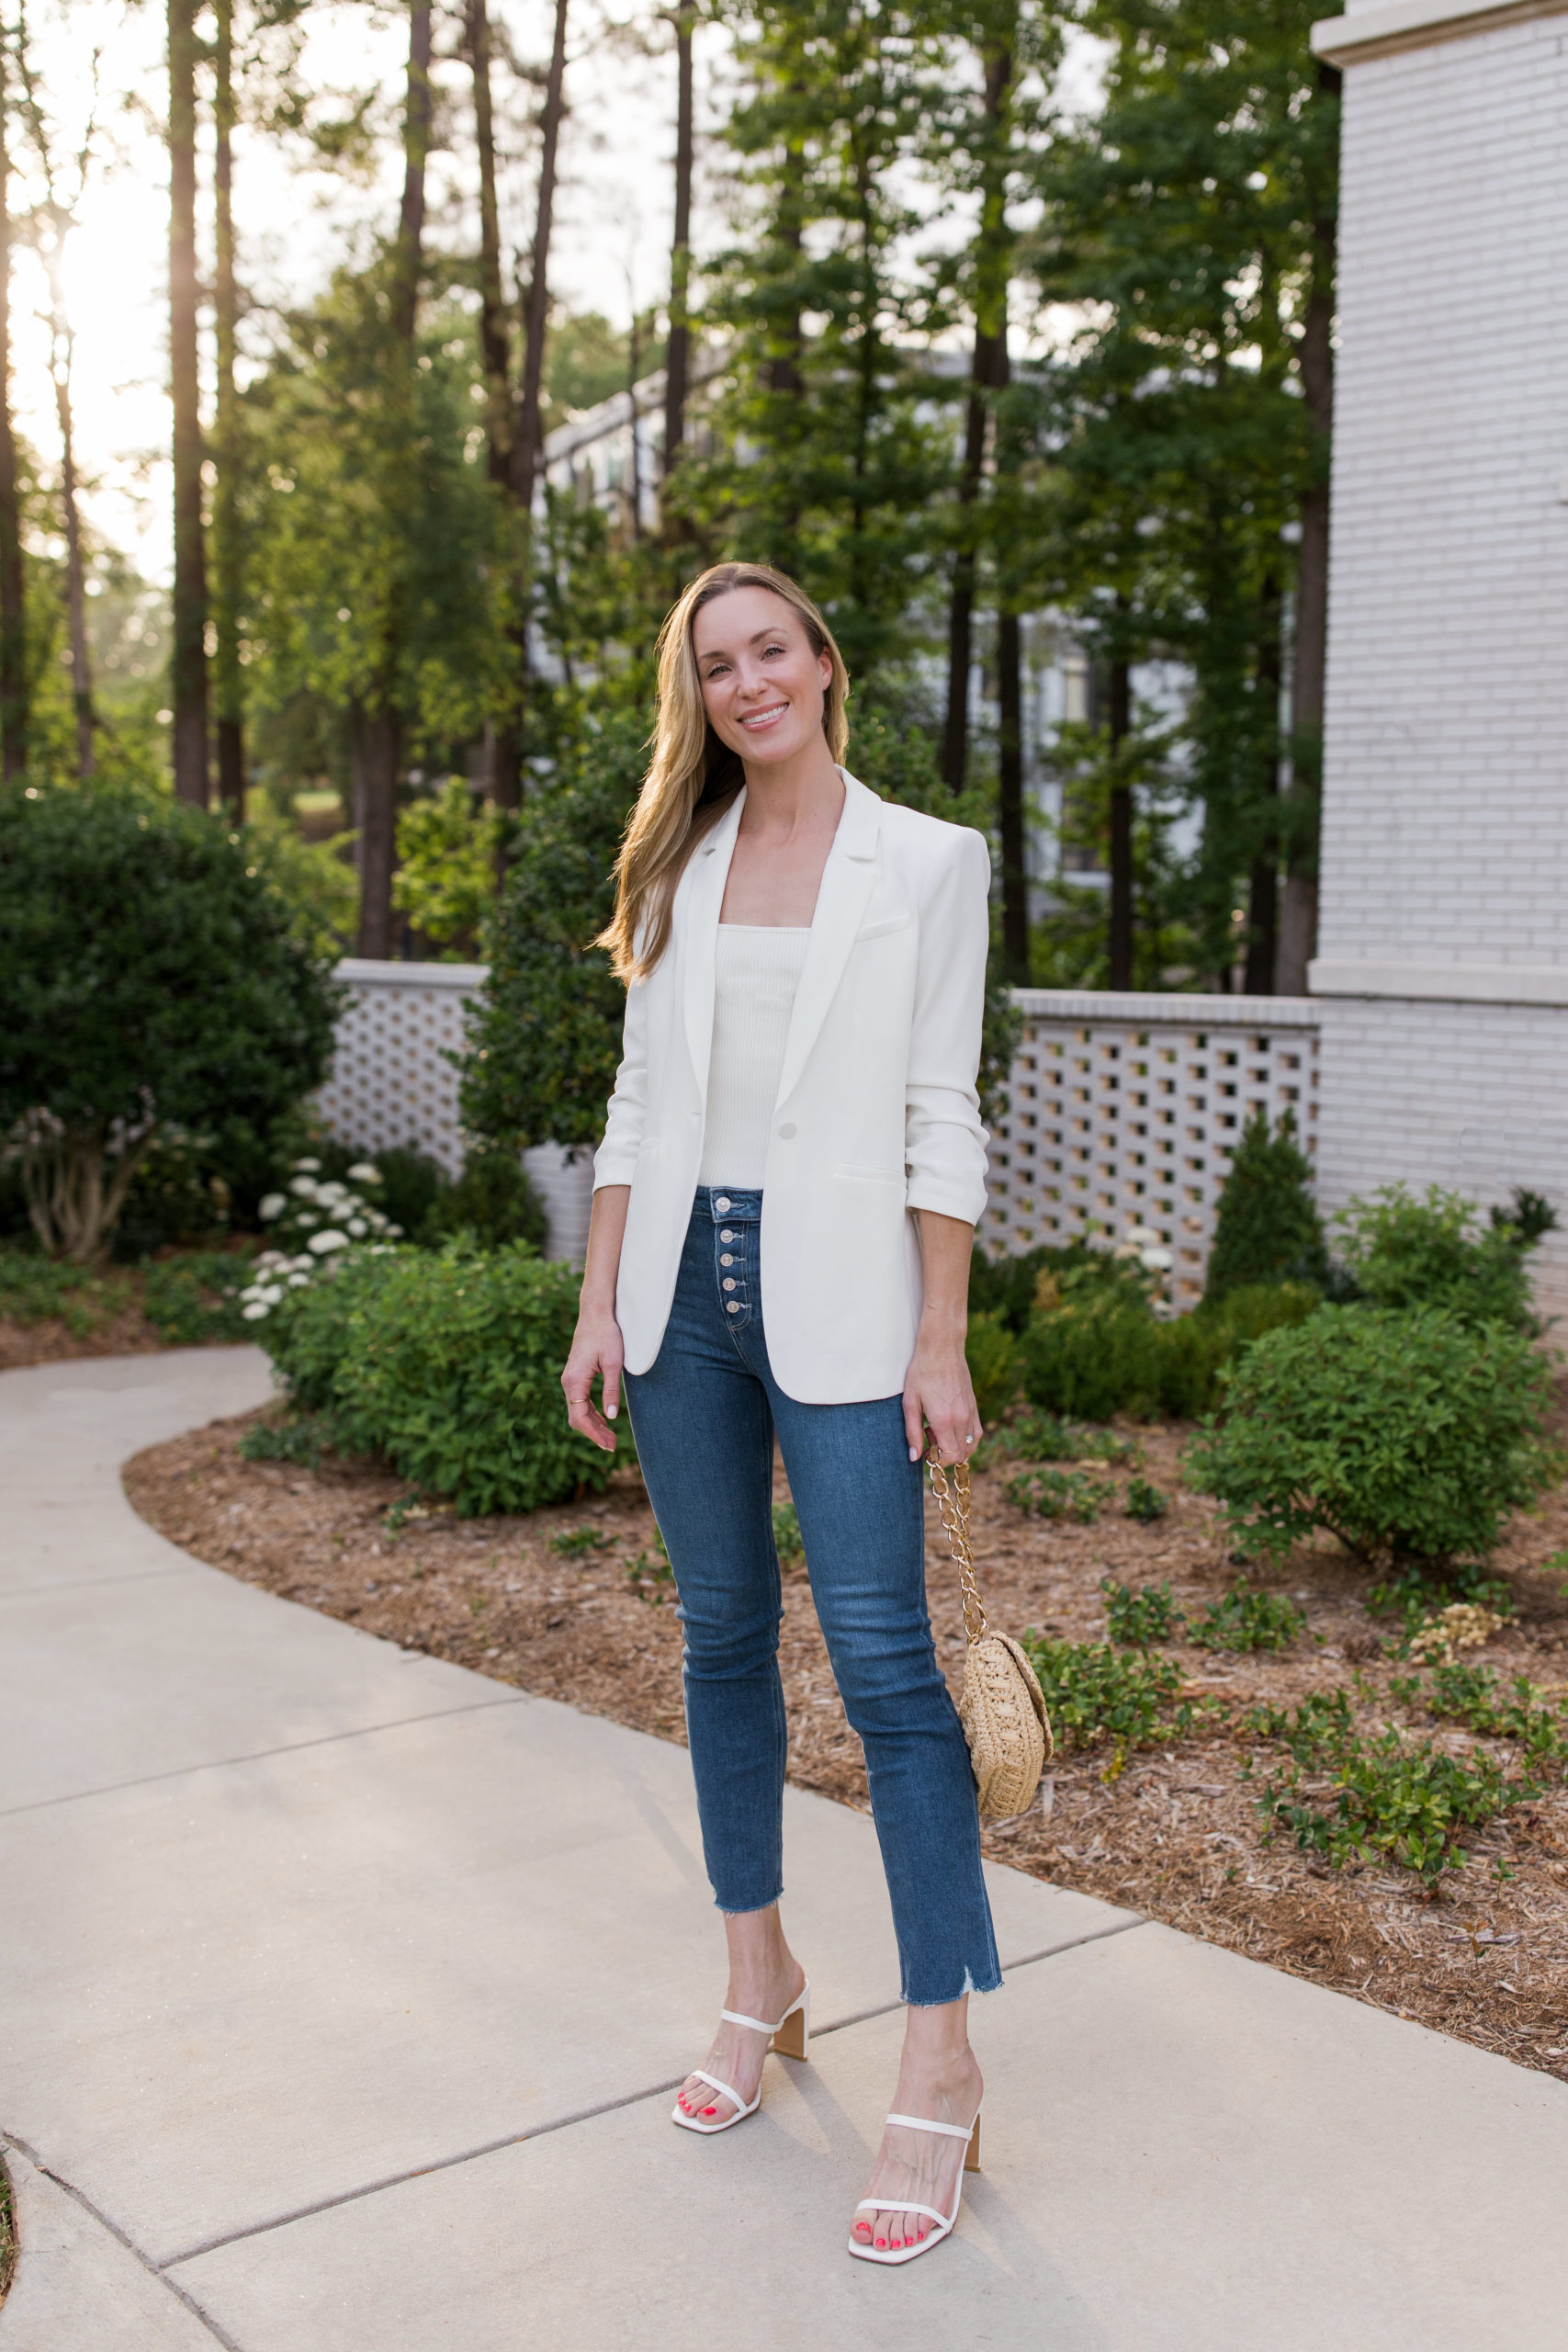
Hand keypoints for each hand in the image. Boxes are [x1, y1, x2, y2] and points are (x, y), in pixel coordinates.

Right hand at [562, 1304, 624, 1451]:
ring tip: (610, 1437)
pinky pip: (580, 1400)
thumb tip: (612, 1418)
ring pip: (578, 1410)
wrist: (595, 1313)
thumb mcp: (613, 1364)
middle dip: (594, 1433)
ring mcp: (570, 1379)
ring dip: (593, 1424)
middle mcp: (568, 1382)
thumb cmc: (606, 1335)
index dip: (594, 1434)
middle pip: (577, 1417)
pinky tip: (603, 1419)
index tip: (609, 1445)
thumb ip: (611, 1391)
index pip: (580, 1417)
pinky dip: (591, 1413)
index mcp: (574, 1381)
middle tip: (613, 1445)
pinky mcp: (575, 1375)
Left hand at [902, 1330, 980, 1466]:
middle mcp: (961, 1418)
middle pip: (961, 1454)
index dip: (938, 1460)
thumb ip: (912, 1432)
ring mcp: (970, 1412)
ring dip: (956, 1448)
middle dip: (945, 1455)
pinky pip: (976, 1433)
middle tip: (929, 1440)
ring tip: (938, 1432)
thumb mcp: (910, 1402)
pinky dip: (967, 1440)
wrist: (942, 1348)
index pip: (950, 1455)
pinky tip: (952, 1430)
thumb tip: (914, 1457)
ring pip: (971, 1446)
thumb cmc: (922, 1372)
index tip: (926, 1451)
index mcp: (944, 1419)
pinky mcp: (974, 1406)